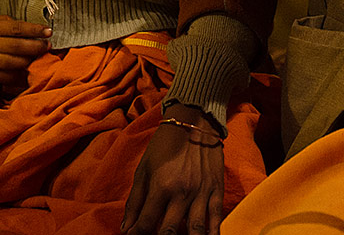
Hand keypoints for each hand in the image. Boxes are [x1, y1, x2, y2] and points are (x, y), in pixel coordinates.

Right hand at [0, 13, 51, 87]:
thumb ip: (3, 22)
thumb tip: (27, 28)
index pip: (15, 28)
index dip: (34, 30)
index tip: (48, 31)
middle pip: (16, 47)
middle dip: (35, 47)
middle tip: (47, 46)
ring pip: (11, 63)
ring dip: (28, 61)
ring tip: (37, 58)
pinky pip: (2, 77)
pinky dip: (16, 76)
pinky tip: (25, 72)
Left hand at [120, 105, 226, 234]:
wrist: (194, 121)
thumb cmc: (165, 145)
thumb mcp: (144, 168)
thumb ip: (135, 200)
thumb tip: (126, 228)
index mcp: (161, 186)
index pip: (146, 223)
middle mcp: (182, 193)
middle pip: (169, 232)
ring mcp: (201, 193)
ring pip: (195, 231)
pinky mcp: (217, 191)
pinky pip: (216, 220)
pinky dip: (211, 234)